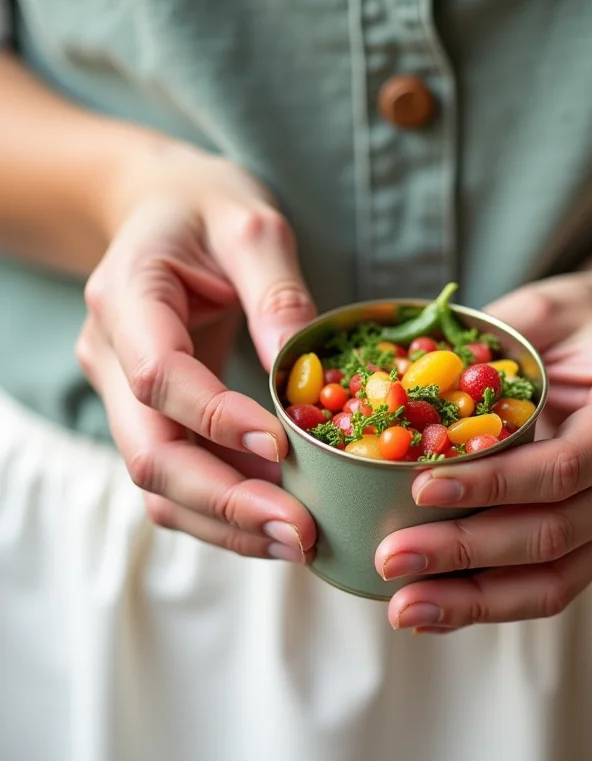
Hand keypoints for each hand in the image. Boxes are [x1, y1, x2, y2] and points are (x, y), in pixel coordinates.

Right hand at [76, 142, 316, 561]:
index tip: (282, 446)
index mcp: (126, 296)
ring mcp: (124, 393)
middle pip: (150, 453)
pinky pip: (182, 474)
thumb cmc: (206, 209)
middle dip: (225, 501)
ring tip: (298, 542)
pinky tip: (280, 519)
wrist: (162, 212)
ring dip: (227, 522)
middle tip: (299, 531)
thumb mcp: (252, 225)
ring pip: (160, 482)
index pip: (159, 375)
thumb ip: (277, 292)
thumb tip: (301, 373)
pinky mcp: (153, 414)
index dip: (217, 419)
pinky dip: (227, 507)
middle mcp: (111, 355)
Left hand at [376, 276, 591, 631]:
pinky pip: (546, 585)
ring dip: (473, 599)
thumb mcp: (539, 311)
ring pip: (553, 579)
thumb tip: (401, 378)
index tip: (418, 488)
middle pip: (552, 534)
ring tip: (403, 607)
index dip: (491, 485)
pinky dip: (489, 601)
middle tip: (390, 558)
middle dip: (465, 552)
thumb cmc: (578, 324)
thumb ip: (487, 343)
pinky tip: (433, 609)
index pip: (562, 467)